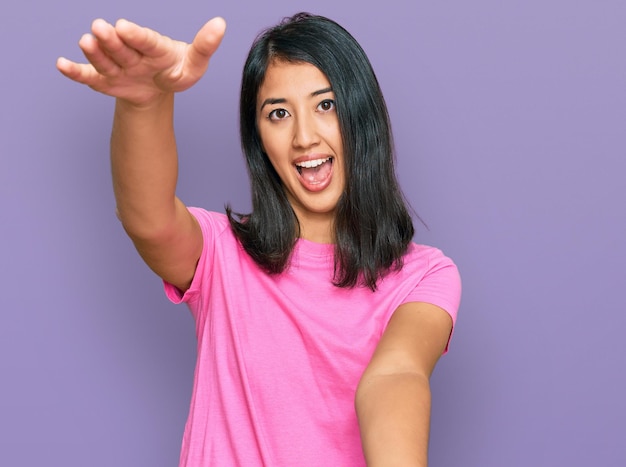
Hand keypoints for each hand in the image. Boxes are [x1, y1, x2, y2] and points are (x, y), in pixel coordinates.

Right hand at [56, 17, 225, 106]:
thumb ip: (205, 45)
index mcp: (153, 46)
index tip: (125, 27)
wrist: (159, 89)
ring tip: (85, 42)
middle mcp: (131, 52)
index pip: (145, 41)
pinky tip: (62, 65)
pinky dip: (74, 72)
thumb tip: (221, 23)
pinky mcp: (103, 79)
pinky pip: (88, 76)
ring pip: (104, 60)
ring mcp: (116, 65)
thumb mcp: (194, 64)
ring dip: (94, 52)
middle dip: (111, 40)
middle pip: (121, 48)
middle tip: (101, 28)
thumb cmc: (176, 70)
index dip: (135, 35)